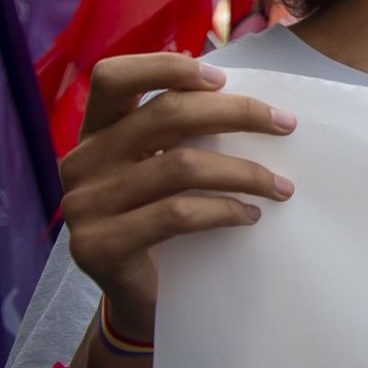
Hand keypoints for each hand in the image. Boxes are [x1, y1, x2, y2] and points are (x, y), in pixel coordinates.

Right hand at [60, 54, 296, 342]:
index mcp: (95, 132)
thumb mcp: (166, 168)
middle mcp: (82, 162)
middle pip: (164, 115)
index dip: (165, 68)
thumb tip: (254, 100)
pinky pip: (177, 214)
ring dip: (245, 172)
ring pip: (181, 166)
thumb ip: (183, 134)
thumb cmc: (165, 222)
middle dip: (236, 113)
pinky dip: (225, 210)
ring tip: (282, 186)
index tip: (221, 77)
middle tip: (286, 124)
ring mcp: (84, 205)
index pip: (113, 77)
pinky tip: (251, 215)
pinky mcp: (98, 246)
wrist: (141, 300)